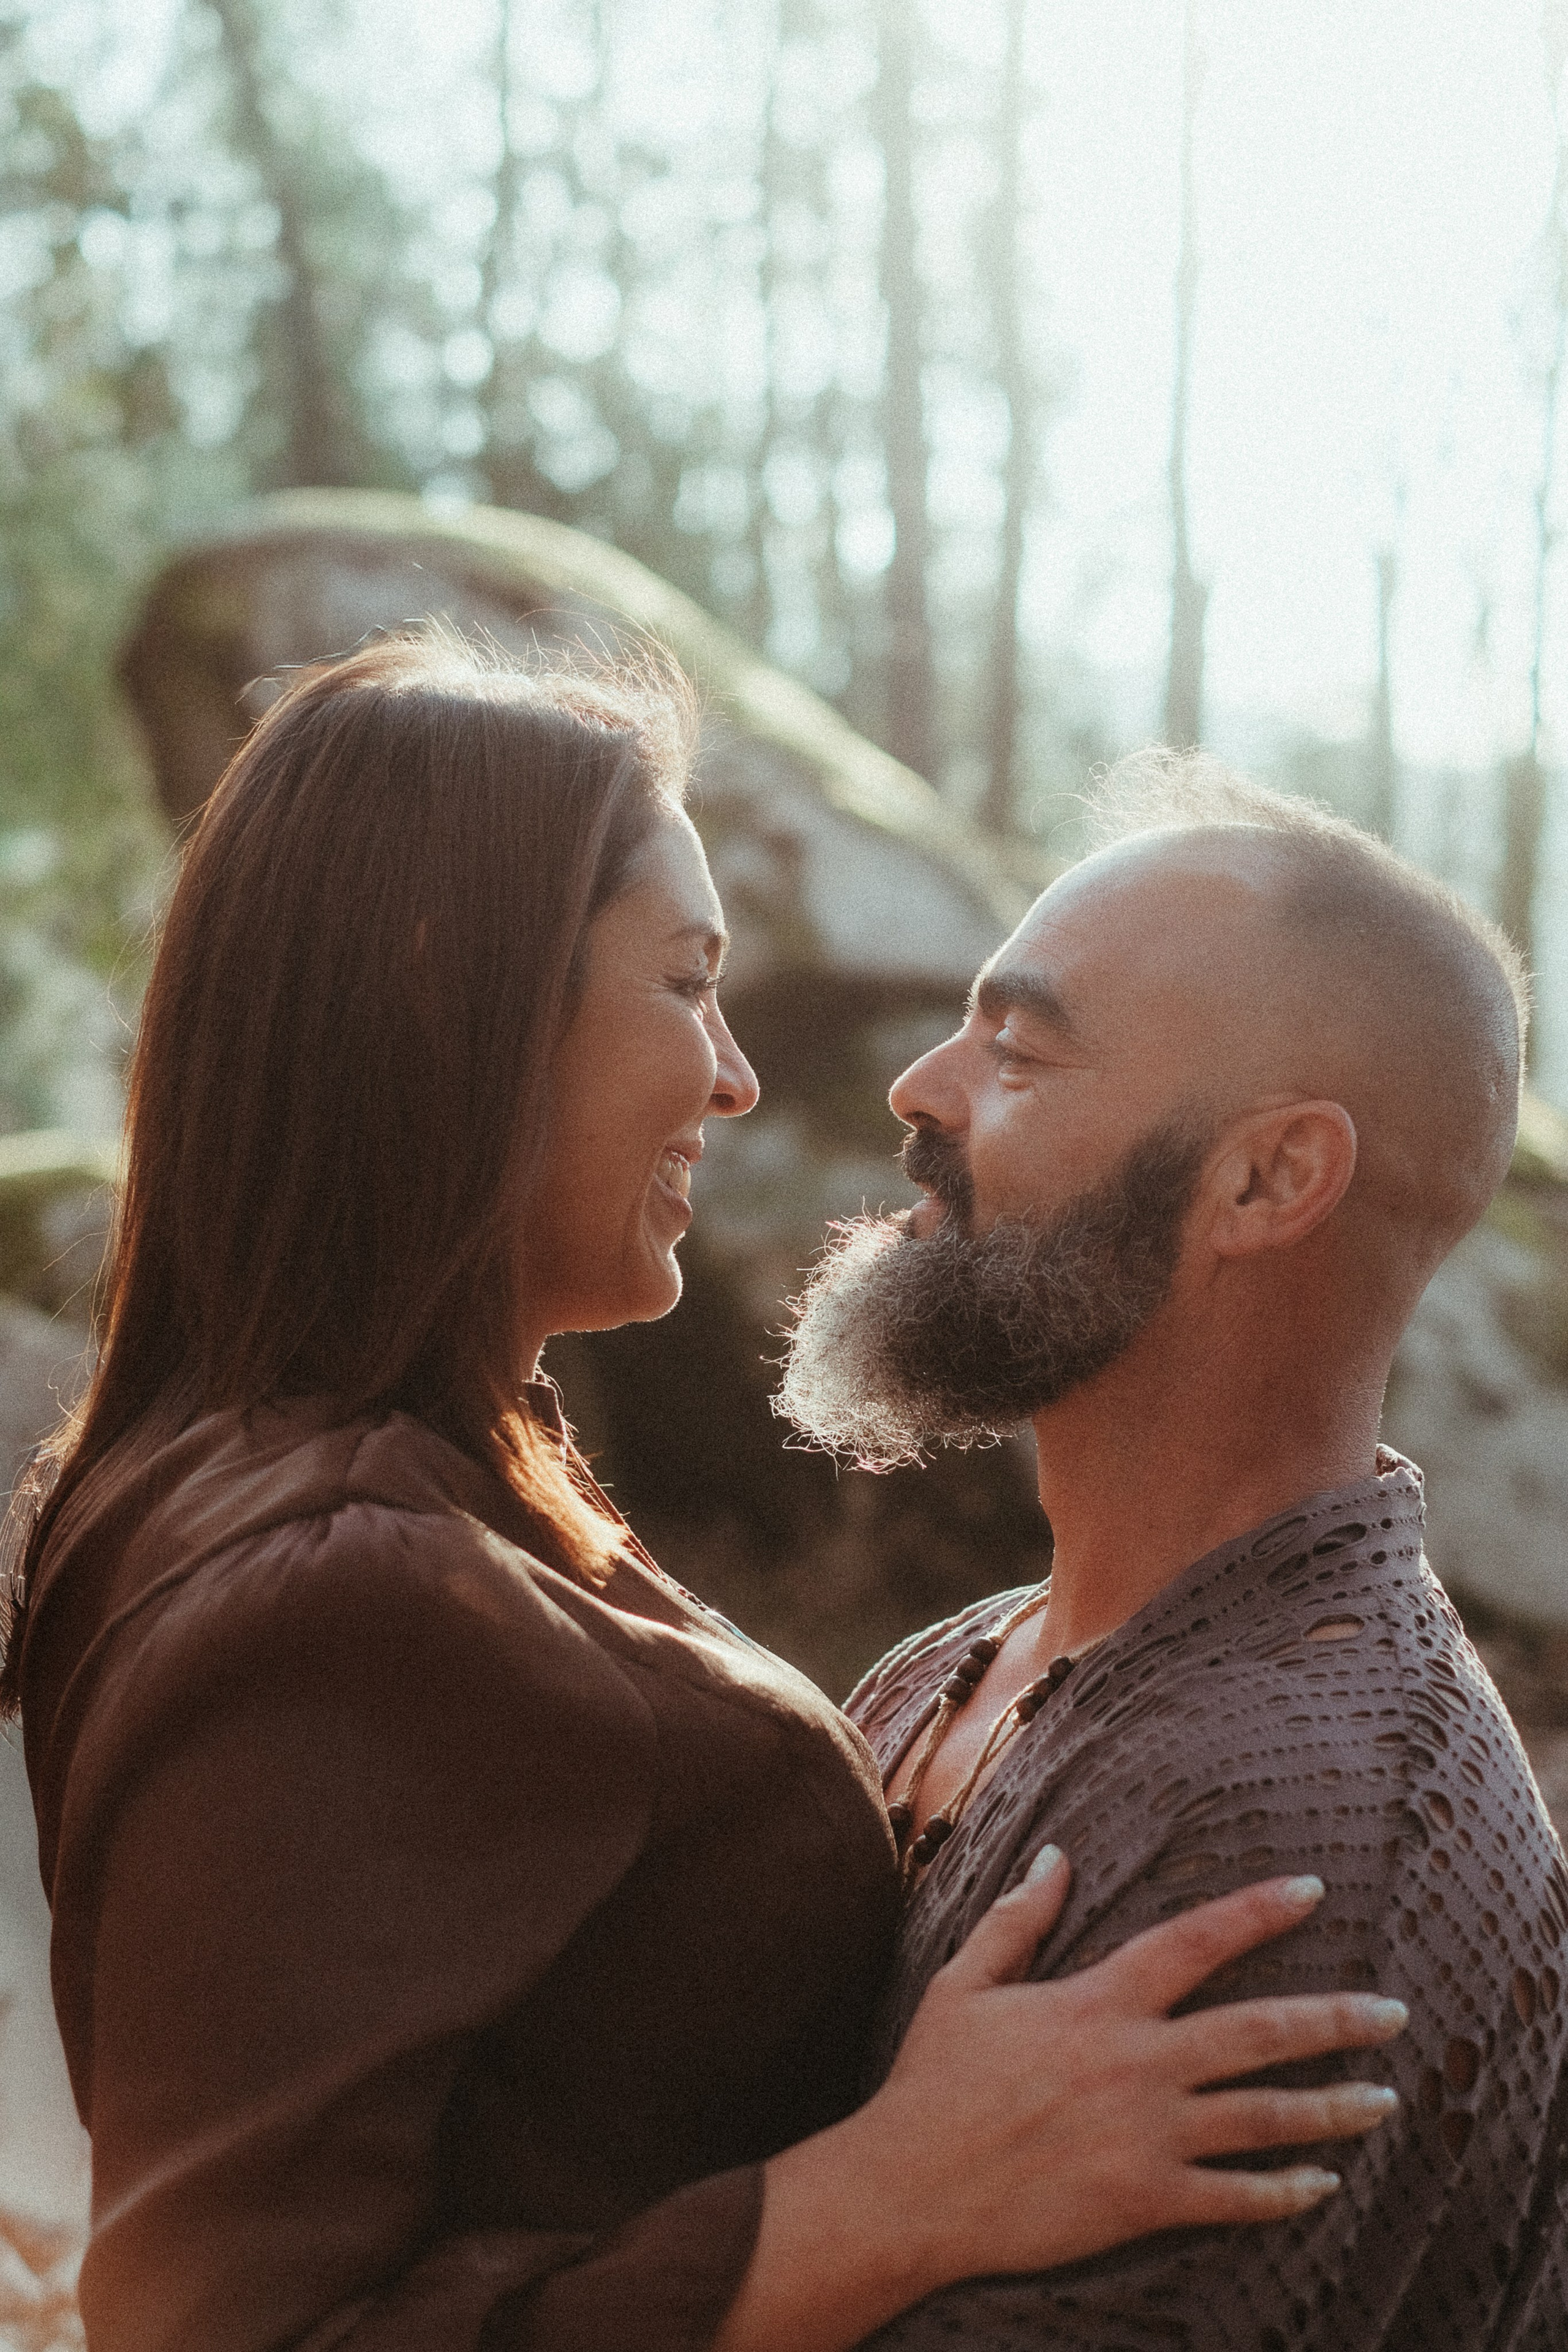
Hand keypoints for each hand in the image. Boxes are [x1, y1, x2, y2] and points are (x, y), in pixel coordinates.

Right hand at [715, 1854, 1405, 2351]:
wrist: (910, 2187)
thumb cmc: (933, 2082)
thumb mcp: (966, 1982)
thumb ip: (1019, 1919)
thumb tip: (1056, 1854)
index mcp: (1099, 2002)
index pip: (1195, 1940)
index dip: (1257, 1911)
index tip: (1311, 1889)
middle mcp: (1137, 2062)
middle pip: (1259, 2031)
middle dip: (1336, 2019)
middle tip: (1395, 2012)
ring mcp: (1147, 2135)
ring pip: (1264, 2117)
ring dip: (1333, 2107)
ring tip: (1384, 2100)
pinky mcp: (1143, 2199)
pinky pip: (1233, 2197)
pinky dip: (1285, 2191)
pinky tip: (1322, 2184)